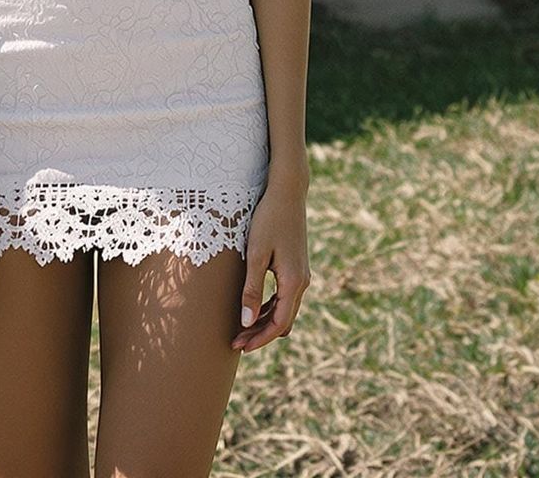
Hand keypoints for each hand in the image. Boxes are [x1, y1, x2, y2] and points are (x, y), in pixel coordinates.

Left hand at [231, 178, 310, 351]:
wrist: (287, 192)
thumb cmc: (269, 219)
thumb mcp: (256, 254)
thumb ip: (252, 288)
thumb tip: (246, 321)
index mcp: (294, 281)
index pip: (278, 324)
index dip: (259, 338)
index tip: (239, 346)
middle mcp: (302, 282)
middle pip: (283, 321)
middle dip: (260, 334)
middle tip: (236, 342)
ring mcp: (301, 275)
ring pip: (284, 310)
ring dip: (265, 322)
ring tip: (241, 329)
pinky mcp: (296, 267)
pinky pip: (284, 297)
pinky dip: (270, 308)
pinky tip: (253, 308)